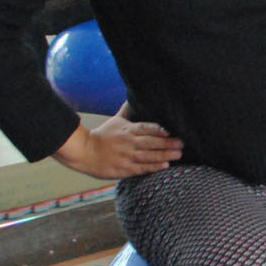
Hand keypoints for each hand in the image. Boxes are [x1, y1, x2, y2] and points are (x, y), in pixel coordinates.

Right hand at [53, 107, 182, 179]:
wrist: (83, 152)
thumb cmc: (102, 136)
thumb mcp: (115, 121)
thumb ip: (128, 111)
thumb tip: (133, 97)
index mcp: (127, 130)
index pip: (146, 128)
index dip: (159, 129)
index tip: (172, 130)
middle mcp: (128, 142)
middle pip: (150, 142)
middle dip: (167, 143)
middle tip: (182, 143)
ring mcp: (126, 156)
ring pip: (148, 156)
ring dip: (164, 155)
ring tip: (178, 154)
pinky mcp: (123, 169)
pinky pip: (141, 168)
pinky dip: (153, 167)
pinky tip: (164, 166)